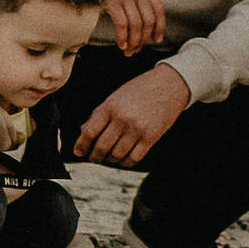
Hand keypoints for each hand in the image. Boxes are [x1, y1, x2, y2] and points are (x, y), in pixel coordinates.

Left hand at [73, 65, 190, 167]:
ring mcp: (137, 129)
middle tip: (94, 158)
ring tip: (109, 157)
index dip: (81, 145)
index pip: (89, 132)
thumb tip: (84, 131)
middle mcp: (122, 118)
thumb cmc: (140, 90)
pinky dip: (125, 162)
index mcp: (110, 106)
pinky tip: (123, 159)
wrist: (169, 85)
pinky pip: (133, 158)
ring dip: (110, 160)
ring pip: (116, 155)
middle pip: (101, 147)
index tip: (78, 152)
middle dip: (95, 156)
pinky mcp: (151, 138)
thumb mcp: (116, 96)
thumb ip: (100, 114)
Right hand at [83, 0, 165, 54]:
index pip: (159, 8)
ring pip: (136, 24)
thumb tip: (139, 8)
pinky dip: (122, 37)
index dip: (160, 26)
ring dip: (134, 41)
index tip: (157, 39)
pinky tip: (121, 44)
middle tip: (137, 50)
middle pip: (149, 20)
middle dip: (144, 38)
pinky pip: (122, 23)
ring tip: (128, 51)